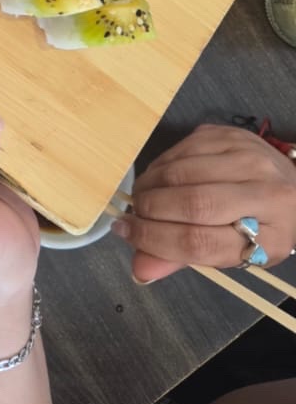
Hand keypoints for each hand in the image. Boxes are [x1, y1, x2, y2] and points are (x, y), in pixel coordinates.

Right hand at [113, 124, 295, 281]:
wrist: (292, 186)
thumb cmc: (259, 226)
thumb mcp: (233, 253)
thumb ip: (185, 258)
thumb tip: (139, 269)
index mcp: (269, 237)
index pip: (200, 242)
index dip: (154, 240)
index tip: (125, 233)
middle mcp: (266, 193)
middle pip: (191, 203)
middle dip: (149, 211)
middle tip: (132, 215)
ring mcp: (249, 158)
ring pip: (181, 172)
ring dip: (149, 186)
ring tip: (142, 198)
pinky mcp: (231, 134)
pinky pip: (181, 149)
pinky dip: (159, 166)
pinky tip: (158, 178)